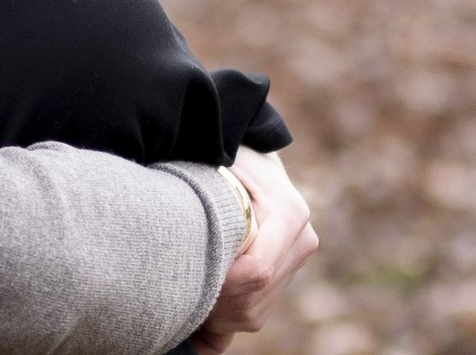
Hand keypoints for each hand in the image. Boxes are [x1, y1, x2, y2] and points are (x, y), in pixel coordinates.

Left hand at [192, 150, 317, 352]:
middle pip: (253, 299)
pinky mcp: (284, 275)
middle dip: (211, 303)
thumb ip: (200, 201)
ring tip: (182, 293)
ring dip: (215, 314)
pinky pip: (255, 315)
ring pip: (253, 314)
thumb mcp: (211, 169)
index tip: (184, 280)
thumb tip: (182, 230)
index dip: (219, 284)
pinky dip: (222, 320)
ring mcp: (295, 261)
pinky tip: (195, 316)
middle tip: (174, 290)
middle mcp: (300, 241)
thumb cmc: (220, 157)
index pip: (256, 272)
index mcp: (289, 214)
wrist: (244, 154)